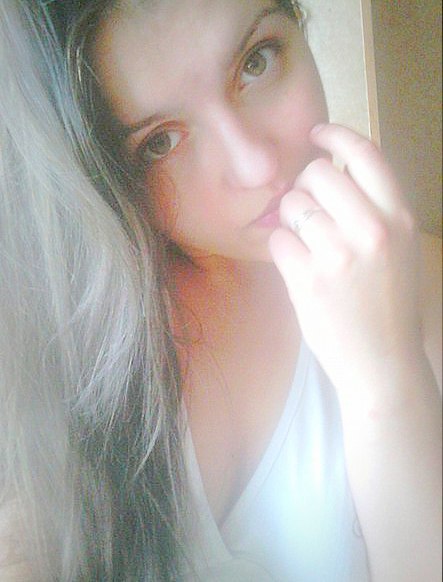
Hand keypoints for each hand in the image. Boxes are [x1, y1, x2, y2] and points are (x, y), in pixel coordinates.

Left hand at [269, 124, 420, 405]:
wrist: (383, 363)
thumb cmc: (389, 304)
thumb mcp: (398, 249)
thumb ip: (373, 210)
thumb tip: (332, 174)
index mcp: (398, 217)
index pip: (365, 154)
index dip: (336, 136)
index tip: (317, 134)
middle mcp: (370, 229)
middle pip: (318, 173)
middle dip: (305, 185)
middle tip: (307, 207)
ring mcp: (337, 254)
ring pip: (292, 205)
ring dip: (291, 219)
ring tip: (306, 244)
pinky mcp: (307, 279)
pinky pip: (278, 239)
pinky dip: (282, 248)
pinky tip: (298, 266)